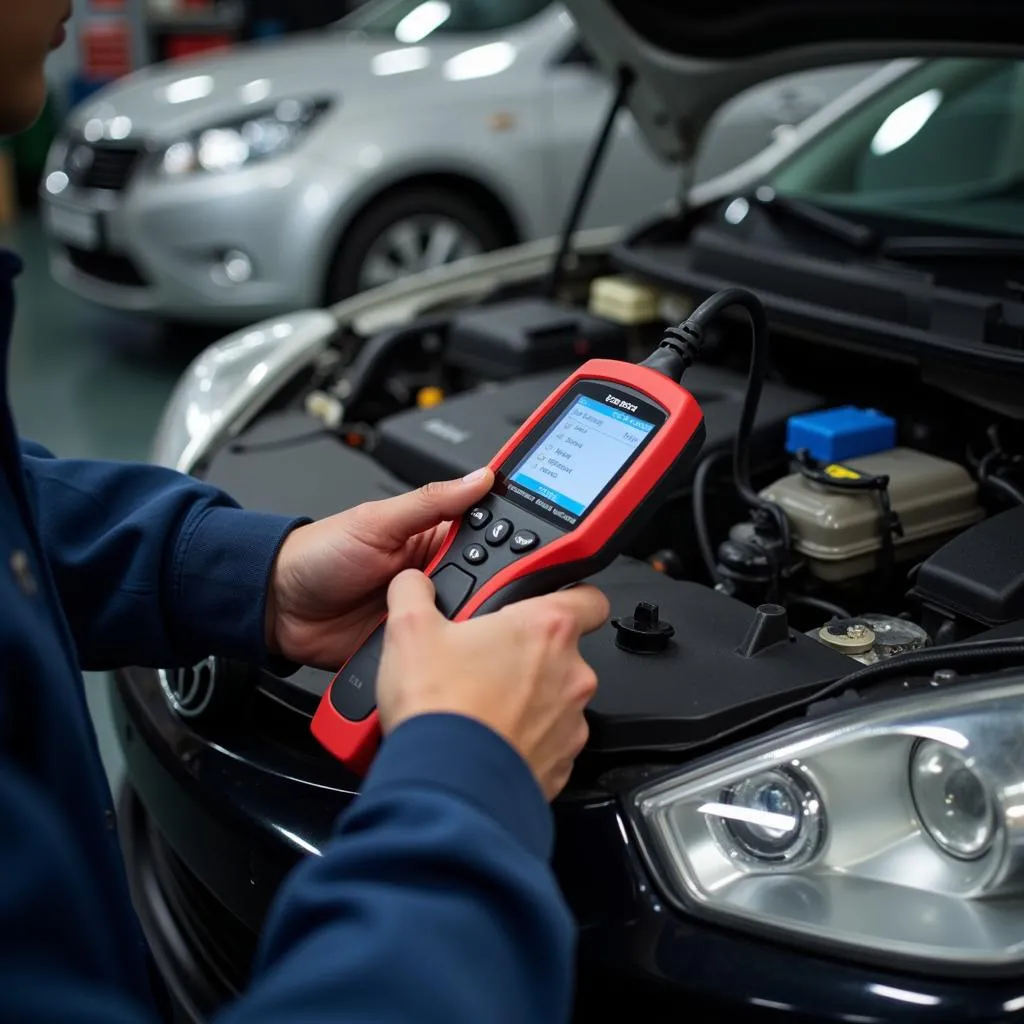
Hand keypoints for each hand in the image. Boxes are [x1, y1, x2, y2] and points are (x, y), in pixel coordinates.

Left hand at [266, 468, 493, 668]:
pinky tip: (452, 651)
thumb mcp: (377, 520)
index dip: (512, 536)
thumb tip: (481, 477)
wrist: (277, 608)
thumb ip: (431, 502)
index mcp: (432, 537)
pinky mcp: (412, 644)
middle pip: (487, 581)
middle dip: (494, 585)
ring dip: (469, 620)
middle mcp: (435, 574)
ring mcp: (424, 611)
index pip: (486, 532)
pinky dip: (445, 652)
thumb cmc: (318, 556)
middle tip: (487, 587)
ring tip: (464, 617)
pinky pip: (440, 650)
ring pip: (470, 619)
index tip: (539, 539)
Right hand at [377, 570, 609, 800]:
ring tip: (480, 706)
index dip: (570, 595)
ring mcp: (570, 723)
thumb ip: (415, 591)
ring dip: (527, 700)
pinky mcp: (561, 764)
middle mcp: (571, 674)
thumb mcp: (409, 629)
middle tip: (485, 661)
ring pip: (555, 700)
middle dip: (528, 654)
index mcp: (546, 629)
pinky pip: (547, 743)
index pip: (590, 598)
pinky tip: (487, 739)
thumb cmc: (441, 708)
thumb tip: (413, 584)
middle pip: (563, 652)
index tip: (549, 601)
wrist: (446, 786)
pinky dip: (523, 740)